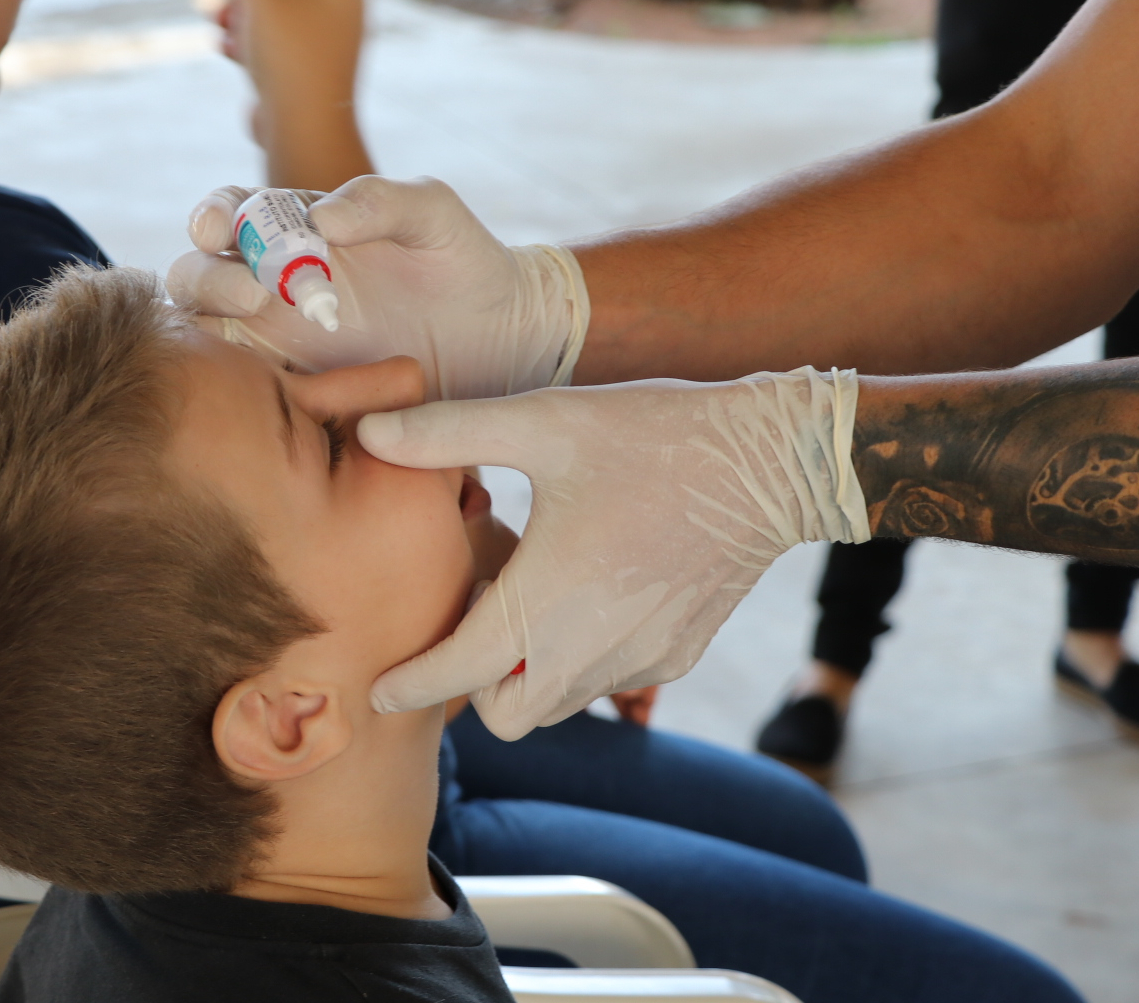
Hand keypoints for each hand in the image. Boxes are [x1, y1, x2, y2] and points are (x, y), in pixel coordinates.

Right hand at [166, 175, 588, 400]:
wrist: (504, 339)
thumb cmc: (466, 263)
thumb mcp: (433, 216)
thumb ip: (381, 200)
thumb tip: (319, 217)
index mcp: (295, 229)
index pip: (228, 213)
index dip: (213, 215)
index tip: (221, 226)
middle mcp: (273, 283)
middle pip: (198, 275)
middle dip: (205, 277)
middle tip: (250, 293)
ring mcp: (280, 342)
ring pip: (210, 336)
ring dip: (217, 331)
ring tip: (263, 332)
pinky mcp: (298, 394)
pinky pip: (250, 393)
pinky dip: (241, 387)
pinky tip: (270, 384)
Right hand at [206, 0, 370, 188]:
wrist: (303, 131)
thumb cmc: (291, 53)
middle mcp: (339, 10)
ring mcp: (321, 44)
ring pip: (271, 13)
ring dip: (239, 13)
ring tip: (221, 19)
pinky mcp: (301, 73)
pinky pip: (270, 45)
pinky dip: (246, 42)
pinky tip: (227, 47)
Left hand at [358, 366, 869, 740]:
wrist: (770, 462)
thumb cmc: (651, 437)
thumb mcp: (543, 422)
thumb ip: (447, 432)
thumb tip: (367, 431)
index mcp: (543, 600)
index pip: (455, 671)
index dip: (408, 685)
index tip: (379, 693)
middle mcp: (589, 649)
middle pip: (505, 715)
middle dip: (474, 687)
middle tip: (472, 624)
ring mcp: (639, 660)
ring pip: (557, 705)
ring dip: (528, 675)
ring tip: (529, 604)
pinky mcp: (677, 656)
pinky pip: (610, 685)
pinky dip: (581, 663)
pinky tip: (586, 600)